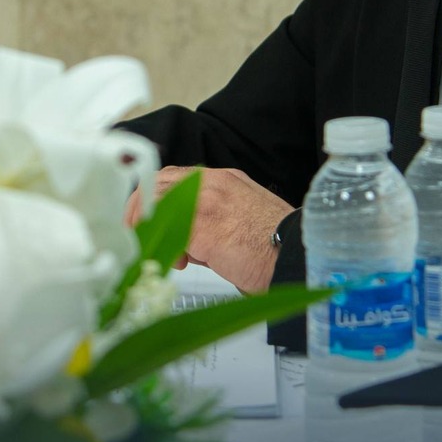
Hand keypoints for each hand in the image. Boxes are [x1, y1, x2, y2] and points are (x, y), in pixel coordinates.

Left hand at [128, 166, 290, 294]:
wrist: (298, 255)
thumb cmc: (276, 247)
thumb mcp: (242, 222)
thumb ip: (211, 224)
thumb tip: (186, 243)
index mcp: (224, 180)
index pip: (175, 178)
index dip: (155, 198)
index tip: (150, 220)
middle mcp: (213, 183)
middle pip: (158, 184)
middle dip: (143, 211)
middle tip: (144, 238)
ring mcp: (206, 201)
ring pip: (157, 204)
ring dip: (152, 228)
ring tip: (164, 253)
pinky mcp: (203, 226)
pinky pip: (168, 231)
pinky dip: (165, 247)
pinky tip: (178, 263)